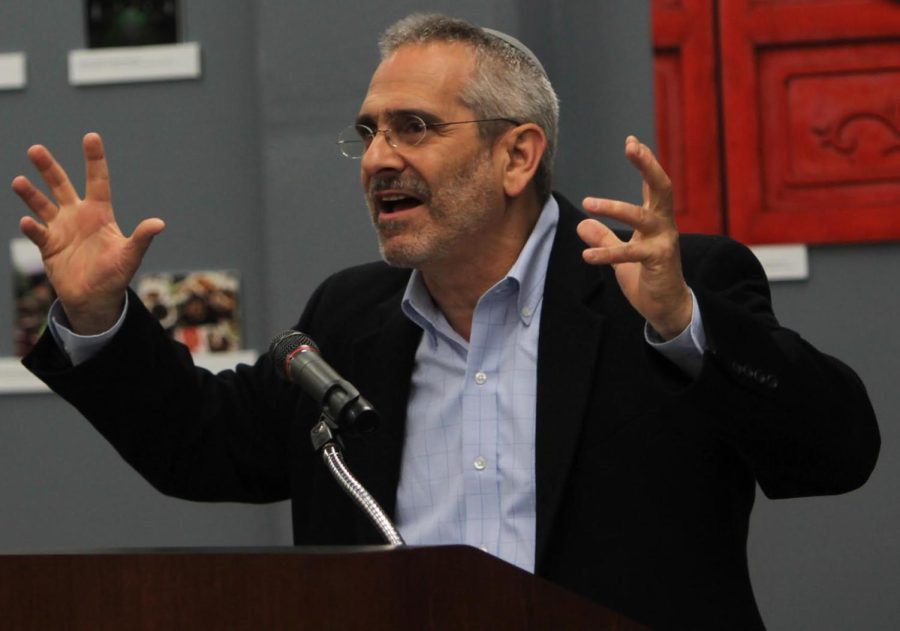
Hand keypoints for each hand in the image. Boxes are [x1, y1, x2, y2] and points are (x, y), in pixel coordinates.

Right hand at [11, 133, 164, 333]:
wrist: (95, 298)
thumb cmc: (115, 275)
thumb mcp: (130, 256)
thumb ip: (141, 239)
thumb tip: (159, 223)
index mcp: (100, 213)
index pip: (97, 181)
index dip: (94, 160)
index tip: (91, 136)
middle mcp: (78, 215)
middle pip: (61, 185)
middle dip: (48, 168)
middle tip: (36, 149)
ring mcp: (60, 229)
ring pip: (42, 204)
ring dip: (31, 193)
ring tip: (20, 181)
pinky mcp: (48, 245)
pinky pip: (37, 232)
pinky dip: (31, 227)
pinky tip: (27, 221)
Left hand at [577, 135, 691, 339]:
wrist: (668, 308)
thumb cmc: (648, 278)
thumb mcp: (621, 256)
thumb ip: (605, 238)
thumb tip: (582, 225)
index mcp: (657, 220)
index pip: (652, 185)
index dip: (644, 162)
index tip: (631, 140)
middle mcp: (664, 226)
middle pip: (661, 187)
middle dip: (647, 165)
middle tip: (632, 146)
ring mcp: (664, 242)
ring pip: (641, 217)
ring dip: (614, 208)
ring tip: (588, 202)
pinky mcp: (658, 261)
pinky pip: (631, 253)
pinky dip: (607, 253)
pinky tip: (586, 254)